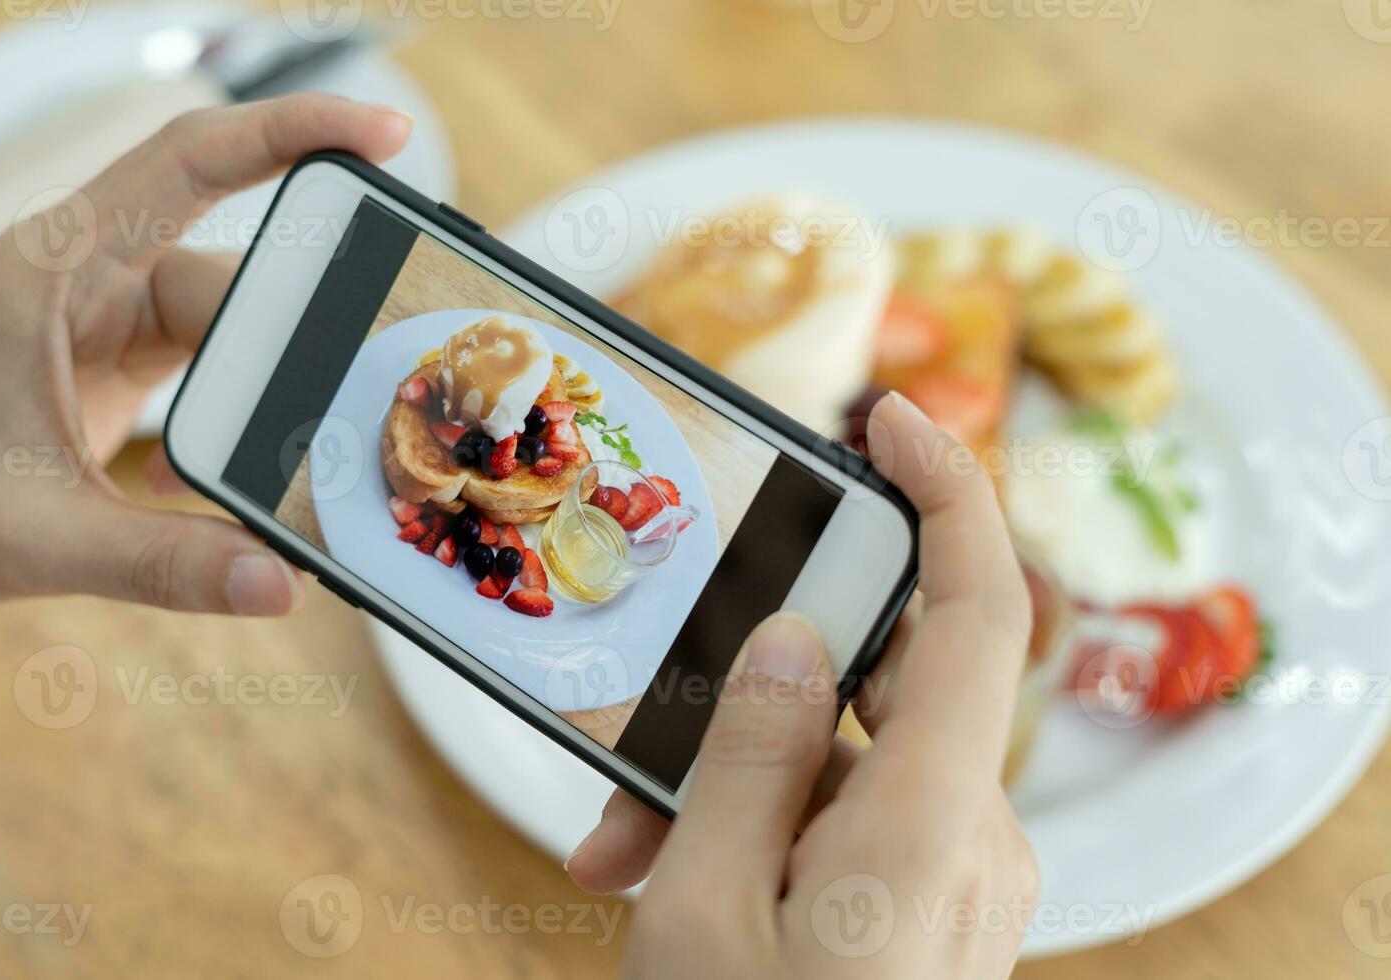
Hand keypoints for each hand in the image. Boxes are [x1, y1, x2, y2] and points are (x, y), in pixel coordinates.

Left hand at [0, 95, 410, 612]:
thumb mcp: (42, 537)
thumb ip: (165, 563)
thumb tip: (279, 581)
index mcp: (58, 271)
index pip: (191, 161)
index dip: (293, 130)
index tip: (385, 133)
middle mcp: (93, 276)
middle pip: (238, 268)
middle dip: (307, 317)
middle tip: (370, 362)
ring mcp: (114, 314)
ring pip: (240, 318)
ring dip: (277, 377)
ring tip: (316, 428)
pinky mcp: (132, 357)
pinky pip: (221, 360)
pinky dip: (245, 411)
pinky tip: (230, 472)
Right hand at [567, 393, 1038, 976]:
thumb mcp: (706, 913)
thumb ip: (752, 757)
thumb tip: (790, 640)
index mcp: (931, 825)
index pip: (980, 607)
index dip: (951, 491)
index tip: (892, 421)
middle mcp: (971, 839)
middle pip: (872, 692)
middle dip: (748, 699)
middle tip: (643, 745)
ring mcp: (957, 879)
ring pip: (842, 770)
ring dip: (732, 790)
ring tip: (624, 852)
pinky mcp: (932, 909)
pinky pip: (851, 829)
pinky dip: (765, 836)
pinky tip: (674, 883)